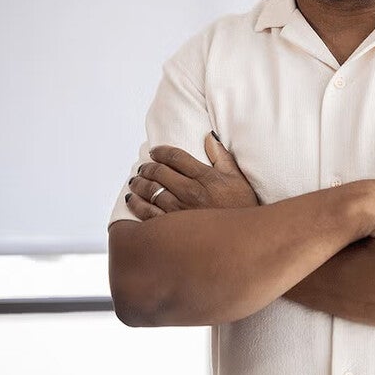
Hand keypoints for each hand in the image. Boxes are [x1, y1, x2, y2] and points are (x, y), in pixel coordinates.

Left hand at [125, 132, 258, 219]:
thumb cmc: (242, 207)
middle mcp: (191, 192)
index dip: (161, 151)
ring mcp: (180, 210)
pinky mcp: (173, 228)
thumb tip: (208, 137)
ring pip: (150, 191)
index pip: (176, 157)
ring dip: (139, 183)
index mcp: (206, 178)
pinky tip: (132, 199)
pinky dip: (136, 204)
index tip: (155, 151)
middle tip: (144, 167)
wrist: (242, 238)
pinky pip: (147, 213)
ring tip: (136, 180)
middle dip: (148, 167)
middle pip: (160, 172)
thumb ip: (221, 156)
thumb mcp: (237, 179)